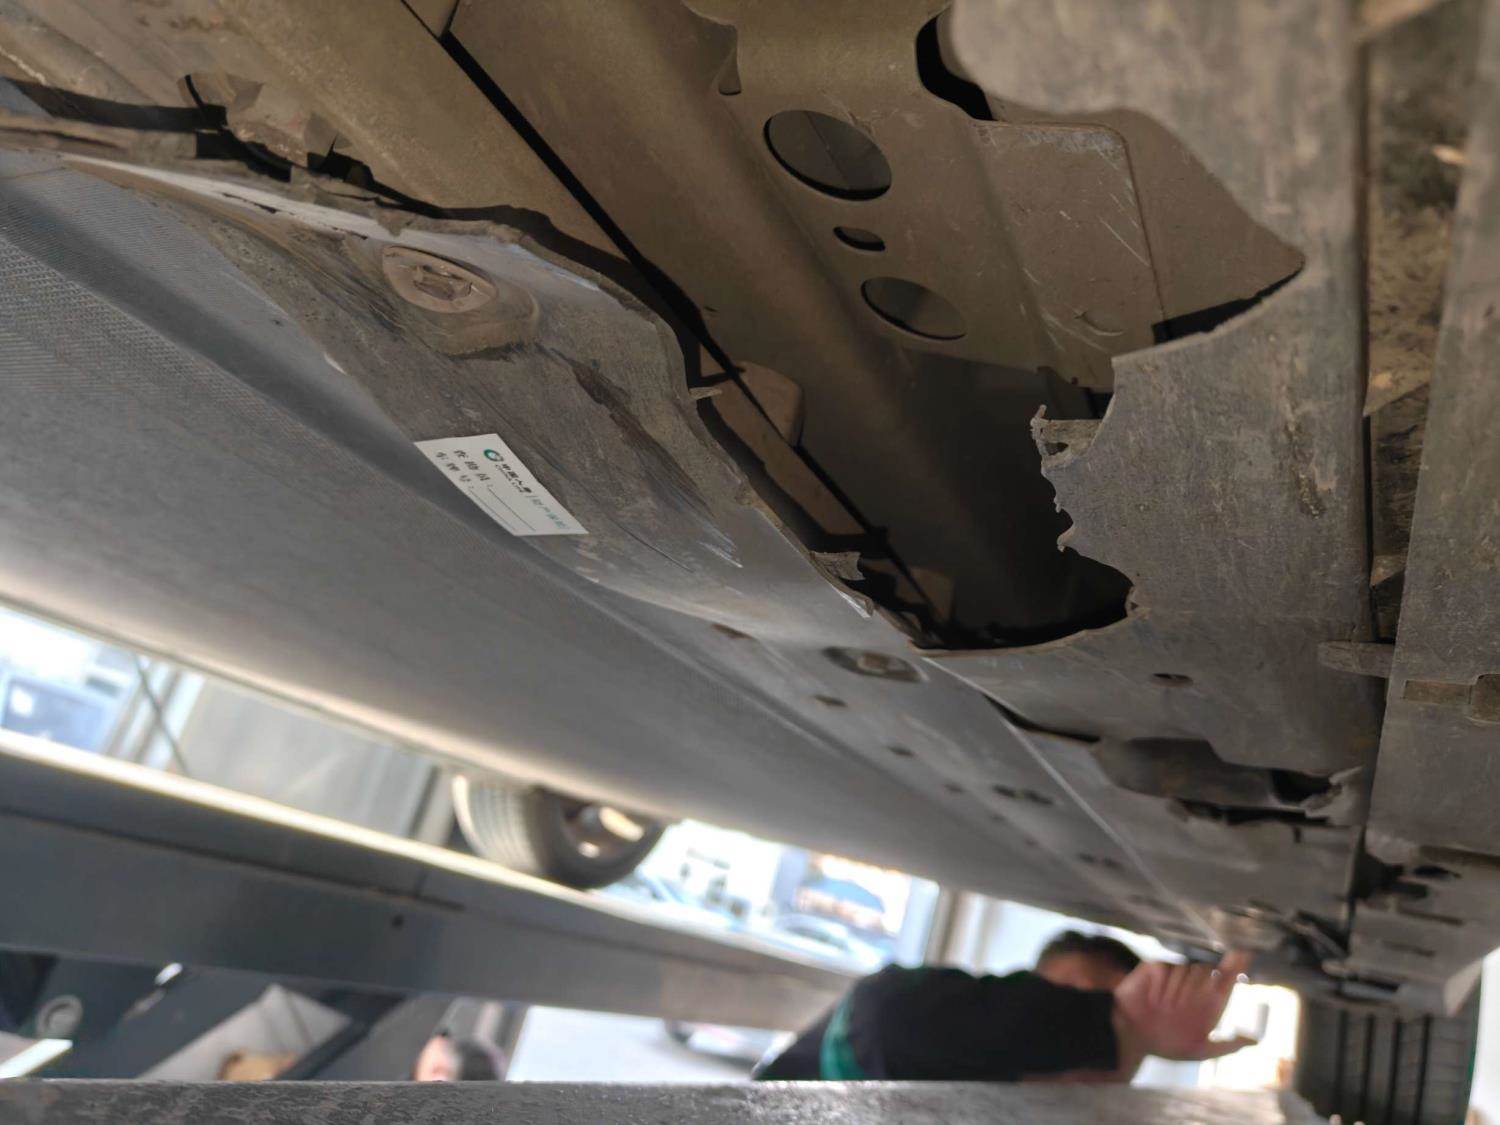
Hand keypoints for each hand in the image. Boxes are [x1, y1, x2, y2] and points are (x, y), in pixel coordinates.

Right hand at [1112, 951, 1256, 1063]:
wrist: (1130, 1037)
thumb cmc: (1164, 1044)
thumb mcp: (1199, 1050)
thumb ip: (1227, 1046)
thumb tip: (1256, 1041)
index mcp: (1207, 1002)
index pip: (1226, 977)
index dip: (1236, 964)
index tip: (1245, 953)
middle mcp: (1193, 985)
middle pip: (1208, 971)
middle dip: (1201, 989)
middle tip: (1183, 1009)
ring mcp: (1173, 974)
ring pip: (1189, 969)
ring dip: (1180, 991)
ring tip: (1166, 1009)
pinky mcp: (1155, 968)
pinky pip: (1167, 969)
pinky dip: (1164, 986)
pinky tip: (1156, 1000)